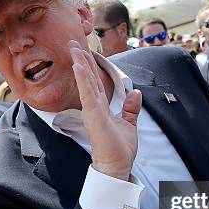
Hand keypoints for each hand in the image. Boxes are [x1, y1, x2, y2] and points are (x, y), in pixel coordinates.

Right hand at [69, 40, 141, 180]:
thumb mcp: (129, 124)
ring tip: (74, 47)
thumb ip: (131, 108)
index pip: (95, 83)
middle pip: (87, 78)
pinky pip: (88, 93)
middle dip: (81, 60)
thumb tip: (135, 92)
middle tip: (73, 42)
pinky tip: (79, 66)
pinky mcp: (94, 116)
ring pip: (85, 82)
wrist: (117, 166)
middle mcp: (94, 107)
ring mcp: (93, 111)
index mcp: (101, 108)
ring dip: (80, 64)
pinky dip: (83, 79)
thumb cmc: (119, 149)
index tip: (84, 51)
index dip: (89, 66)